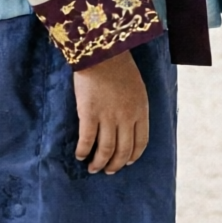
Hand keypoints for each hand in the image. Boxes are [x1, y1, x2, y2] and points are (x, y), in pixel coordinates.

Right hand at [74, 49, 149, 173]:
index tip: (127, 162)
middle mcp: (126, 118)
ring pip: (105, 150)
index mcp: (141, 111)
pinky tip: (80, 155)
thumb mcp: (138, 88)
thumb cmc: (120, 65)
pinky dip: (83, 151)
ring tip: (93, 168)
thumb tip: (129, 123)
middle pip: (122, 150)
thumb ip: (136, 107)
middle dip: (115, 164)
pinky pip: (86, 140)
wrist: (102, 52)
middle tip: (108, 170)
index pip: (141, 142)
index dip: (133, 156)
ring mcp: (108, 117)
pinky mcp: (89, 114)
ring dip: (99, 163)